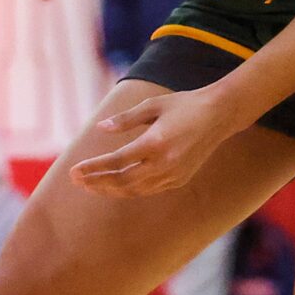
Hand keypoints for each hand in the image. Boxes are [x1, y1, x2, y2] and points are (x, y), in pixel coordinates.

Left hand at [72, 88, 238, 197]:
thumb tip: (100, 128)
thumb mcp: (153, 105)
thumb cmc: (184, 104)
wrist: (220, 114)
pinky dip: (130, 188)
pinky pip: (149, 189)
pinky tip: (117, 183)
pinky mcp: (180, 179)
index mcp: (156, 142)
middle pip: (122, 181)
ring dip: (111, 189)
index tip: (73, 171)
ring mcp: (174, 173)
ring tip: (92, 184)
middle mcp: (165, 163)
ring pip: (135, 189)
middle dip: (97, 182)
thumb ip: (125, 119)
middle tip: (76, 180)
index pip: (117, 161)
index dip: (93, 168)